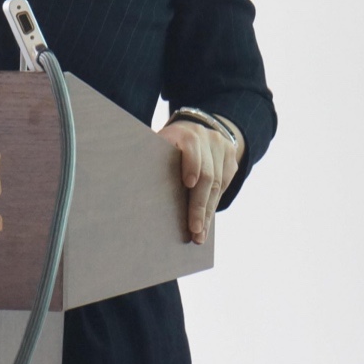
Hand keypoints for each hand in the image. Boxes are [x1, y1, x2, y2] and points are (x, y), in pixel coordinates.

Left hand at [161, 120, 237, 243]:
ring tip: (200, 234)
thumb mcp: (156, 144)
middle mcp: (207, 139)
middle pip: (207, 175)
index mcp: (184, 133)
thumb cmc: (165, 144)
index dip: (191, 165)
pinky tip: (206, 223)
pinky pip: (225, 186)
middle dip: (199, 205)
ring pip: (218, 185)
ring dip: (208, 212)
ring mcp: (222, 149)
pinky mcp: (231, 160)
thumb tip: (132, 184)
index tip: (188, 183)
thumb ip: (149, 158)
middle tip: (194, 230)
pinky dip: (213, 205)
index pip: (191, 147)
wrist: (194, 128)